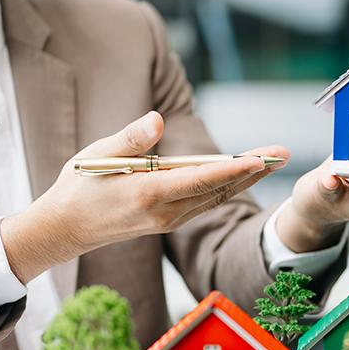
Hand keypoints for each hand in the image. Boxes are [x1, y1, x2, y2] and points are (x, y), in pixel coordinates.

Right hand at [1, 111, 286, 282]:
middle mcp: (165, 212)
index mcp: (148, 193)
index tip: (261, 158)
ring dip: (247, 179)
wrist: (64, 229)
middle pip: (219, 189)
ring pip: (217, 197)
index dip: (234, 169)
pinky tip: (246, 175)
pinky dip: (229, 188)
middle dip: (254, 171)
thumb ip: (131, 138)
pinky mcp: (169, 221)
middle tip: (283, 153)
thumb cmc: (78, 185)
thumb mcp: (97, 154)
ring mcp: (169, 220)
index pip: (201, 180)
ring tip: (274, 160)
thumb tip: (158, 120)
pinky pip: (206, 202)